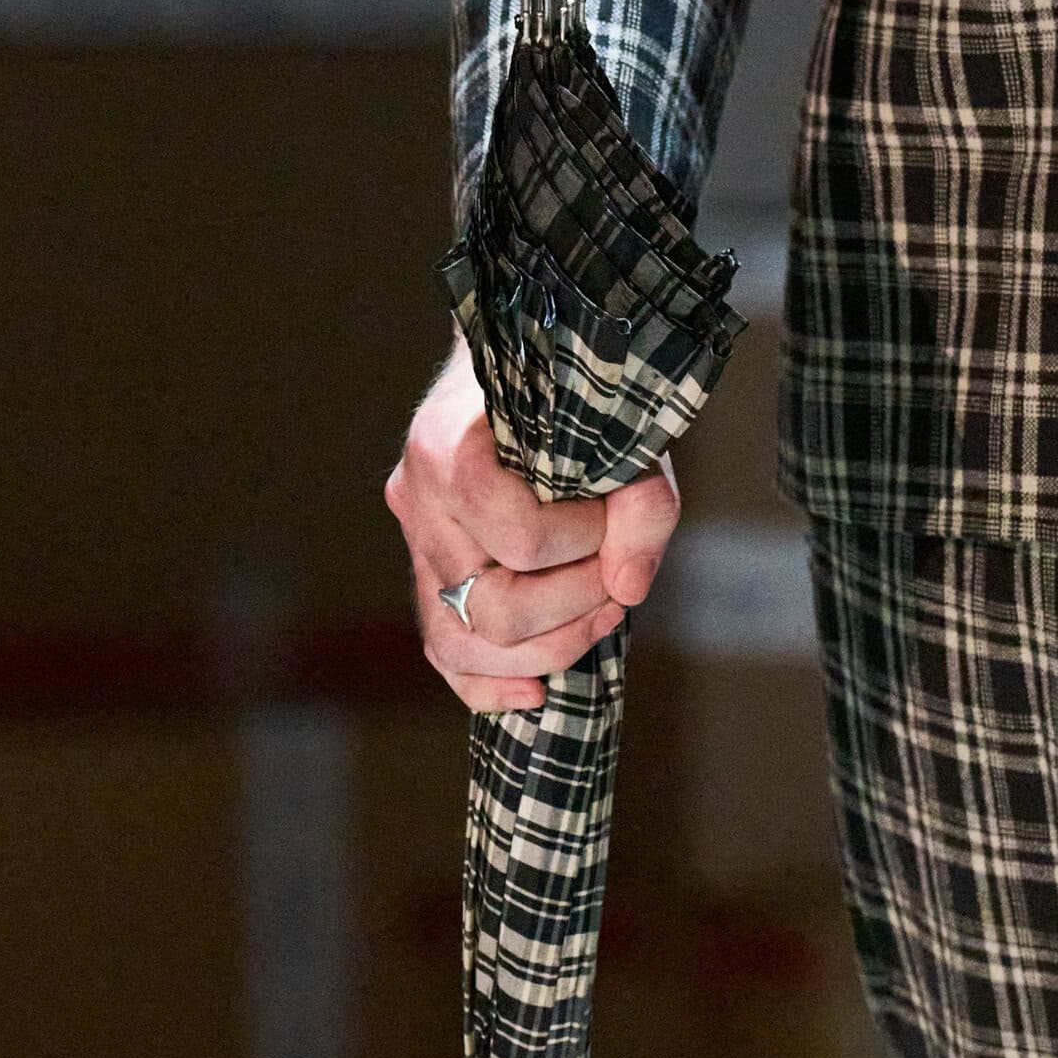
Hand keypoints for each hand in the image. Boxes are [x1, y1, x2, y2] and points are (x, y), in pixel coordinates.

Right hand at [384, 331, 680, 712]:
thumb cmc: (576, 398)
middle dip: (572, 607)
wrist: (529, 365)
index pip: (521, 540)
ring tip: (600, 619)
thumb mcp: (624, 433)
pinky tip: (539, 692)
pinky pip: (443, 653)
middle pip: (490, 607)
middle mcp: (417, 500)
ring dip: (545, 650)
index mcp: (449, 449)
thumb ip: (643, 505)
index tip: (614, 517)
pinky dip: (489, 685)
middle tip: (616, 583)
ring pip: (459, 643)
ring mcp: (414, 540)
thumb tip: (627, 589)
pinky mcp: (427, 572)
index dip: (586, 545)